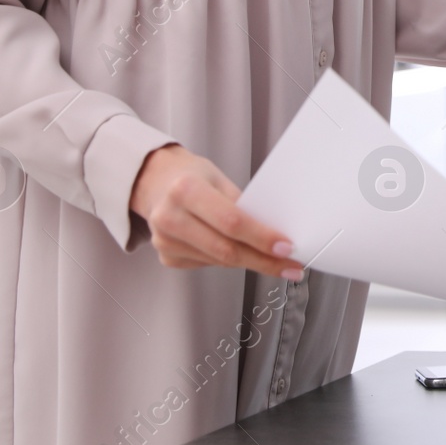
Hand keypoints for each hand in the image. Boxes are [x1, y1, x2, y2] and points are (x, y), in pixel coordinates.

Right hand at [129, 144, 301, 279]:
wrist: (156, 182)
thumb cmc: (192, 177)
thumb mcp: (218, 179)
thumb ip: (242, 205)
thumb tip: (275, 232)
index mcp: (186, 190)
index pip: (231, 221)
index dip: (261, 238)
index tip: (286, 247)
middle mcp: (170, 217)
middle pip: (226, 249)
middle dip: (264, 261)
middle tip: (290, 267)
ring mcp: (165, 240)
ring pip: (219, 261)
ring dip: (250, 262)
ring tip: (273, 261)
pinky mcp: (166, 256)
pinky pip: (208, 264)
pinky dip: (227, 260)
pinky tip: (237, 251)